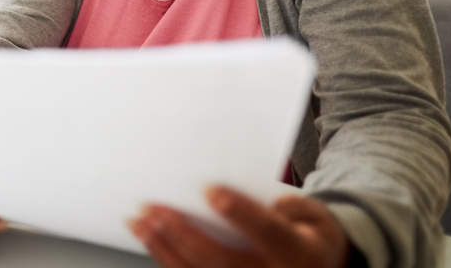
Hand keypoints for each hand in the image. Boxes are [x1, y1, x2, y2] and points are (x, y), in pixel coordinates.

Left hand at [128, 186, 348, 267]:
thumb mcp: (311, 214)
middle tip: (153, 207)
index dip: (240, 213)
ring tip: (139, 221)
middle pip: (222, 260)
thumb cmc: (307, 234)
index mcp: (301, 255)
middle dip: (182, 233)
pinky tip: (151, 240)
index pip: (268, 233)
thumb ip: (285, 205)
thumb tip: (244, 194)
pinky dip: (167, 260)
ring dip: (164, 248)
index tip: (210, 191)